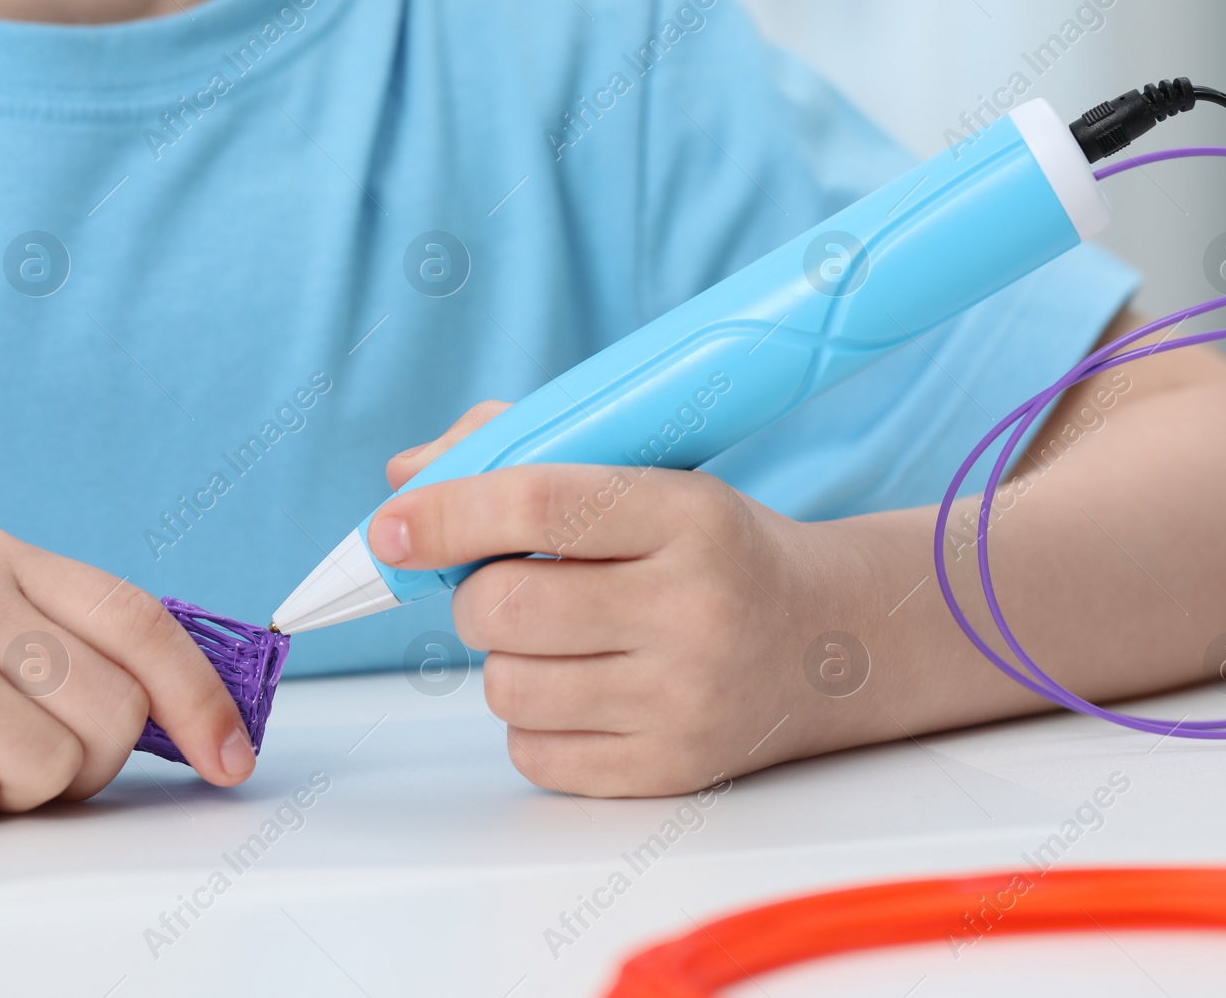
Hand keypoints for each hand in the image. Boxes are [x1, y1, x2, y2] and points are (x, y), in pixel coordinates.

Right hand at [0, 526, 253, 825]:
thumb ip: (72, 638)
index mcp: (2, 559)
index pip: (137, 620)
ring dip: (21, 786)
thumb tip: (191, 714)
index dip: (199, 694)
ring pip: (51, 768)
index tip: (231, 751)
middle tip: (45, 754)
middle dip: (97, 757)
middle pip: (111, 710)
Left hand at [380, 403, 874, 795]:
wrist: (834, 642)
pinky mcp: (671, 770)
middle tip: (504, 585)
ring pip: (506, 687)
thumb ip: (526, 457)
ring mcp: (686, 700)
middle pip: (502, 606)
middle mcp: (695, 609)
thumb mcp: (654, 479)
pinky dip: (533, 720)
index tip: (391, 528)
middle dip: (474, 594)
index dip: (447, 514)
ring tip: (555, 639)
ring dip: (504, 659)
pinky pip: (532, 753)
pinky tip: (581, 689)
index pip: (539, 504)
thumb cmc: (719, 550)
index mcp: (691, 515)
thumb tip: (404, 482)